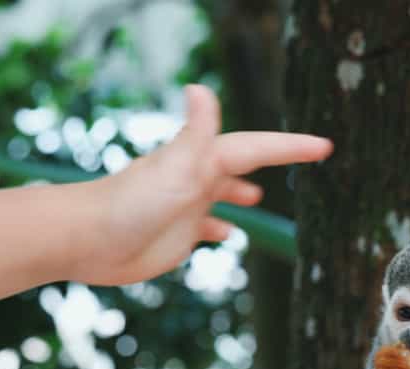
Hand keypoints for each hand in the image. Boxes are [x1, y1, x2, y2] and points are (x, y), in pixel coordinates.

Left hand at [75, 84, 331, 285]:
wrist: (86, 239)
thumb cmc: (128, 204)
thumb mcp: (172, 168)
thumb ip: (194, 133)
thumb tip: (199, 88)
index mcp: (203, 161)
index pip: (257, 148)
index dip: (291, 147)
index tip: (324, 146)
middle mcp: (198, 179)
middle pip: (242, 164)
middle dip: (271, 160)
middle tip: (303, 157)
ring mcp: (187, 206)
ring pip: (223, 196)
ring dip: (242, 193)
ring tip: (260, 198)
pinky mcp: (175, 234)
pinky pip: (207, 227)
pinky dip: (221, 227)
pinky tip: (228, 234)